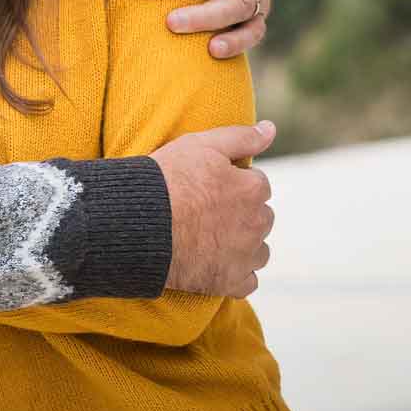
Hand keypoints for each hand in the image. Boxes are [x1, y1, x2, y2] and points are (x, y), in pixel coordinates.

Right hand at [151, 121, 276, 296]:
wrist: (139, 225)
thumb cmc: (167, 180)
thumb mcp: (202, 145)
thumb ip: (242, 137)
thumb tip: (271, 129)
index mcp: (252, 189)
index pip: (258, 184)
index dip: (234, 183)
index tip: (210, 187)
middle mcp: (256, 223)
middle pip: (261, 217)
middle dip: (243, 214)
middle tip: (208, 212)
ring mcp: (244, 256)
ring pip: (259, 250)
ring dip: (244, 244)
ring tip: (211, 238)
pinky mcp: (229, 282)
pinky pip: (248, 281)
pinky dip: (237, 274)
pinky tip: (216, 263)